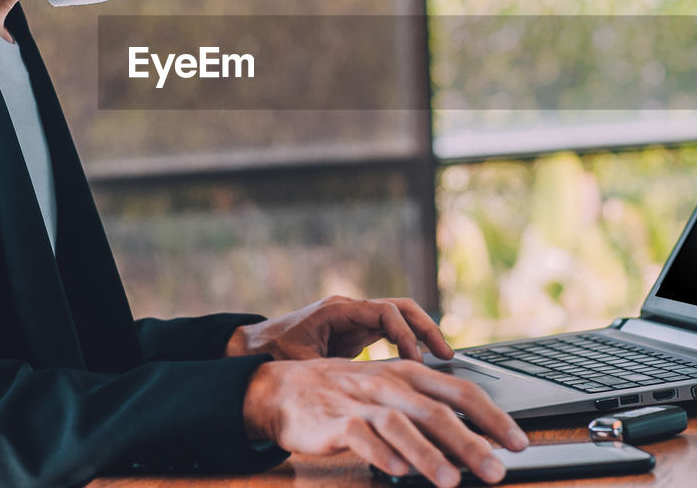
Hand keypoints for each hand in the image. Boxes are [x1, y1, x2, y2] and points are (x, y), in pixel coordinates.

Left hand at [225, 295, 455, 360]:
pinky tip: (420, 367)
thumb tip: (360, 389)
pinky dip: (407, 345)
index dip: (404, 333)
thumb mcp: (300, 364)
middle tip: (445, 354)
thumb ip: (331, 372)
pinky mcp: (355, 334)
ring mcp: (353, 320)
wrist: (250, 348)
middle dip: (424, 328)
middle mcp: (350, 310)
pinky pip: (388, 333)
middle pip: (398, 308)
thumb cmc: (271, 354)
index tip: (416, 360)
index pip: (383, 312)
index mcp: (338, 311)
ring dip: (420, 335)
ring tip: (443, 359)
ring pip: (397, 319)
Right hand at [243, 357, 527, 487]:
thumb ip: (426, 410)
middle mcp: (389, 384)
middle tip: (497, 471)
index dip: (492, 417)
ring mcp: (362, 401)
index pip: (460, 391)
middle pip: (437, 411)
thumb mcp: (389, 391)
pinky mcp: (335, 420)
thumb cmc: (345, 394)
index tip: (519, 443)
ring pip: (401, 425)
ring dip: (429, 454)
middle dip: (471, 443)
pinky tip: (397, 471)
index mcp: (408, 373)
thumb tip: (473, 441)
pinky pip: (361, 436)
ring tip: (452, 481)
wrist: (284, 389)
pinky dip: (381, 454)